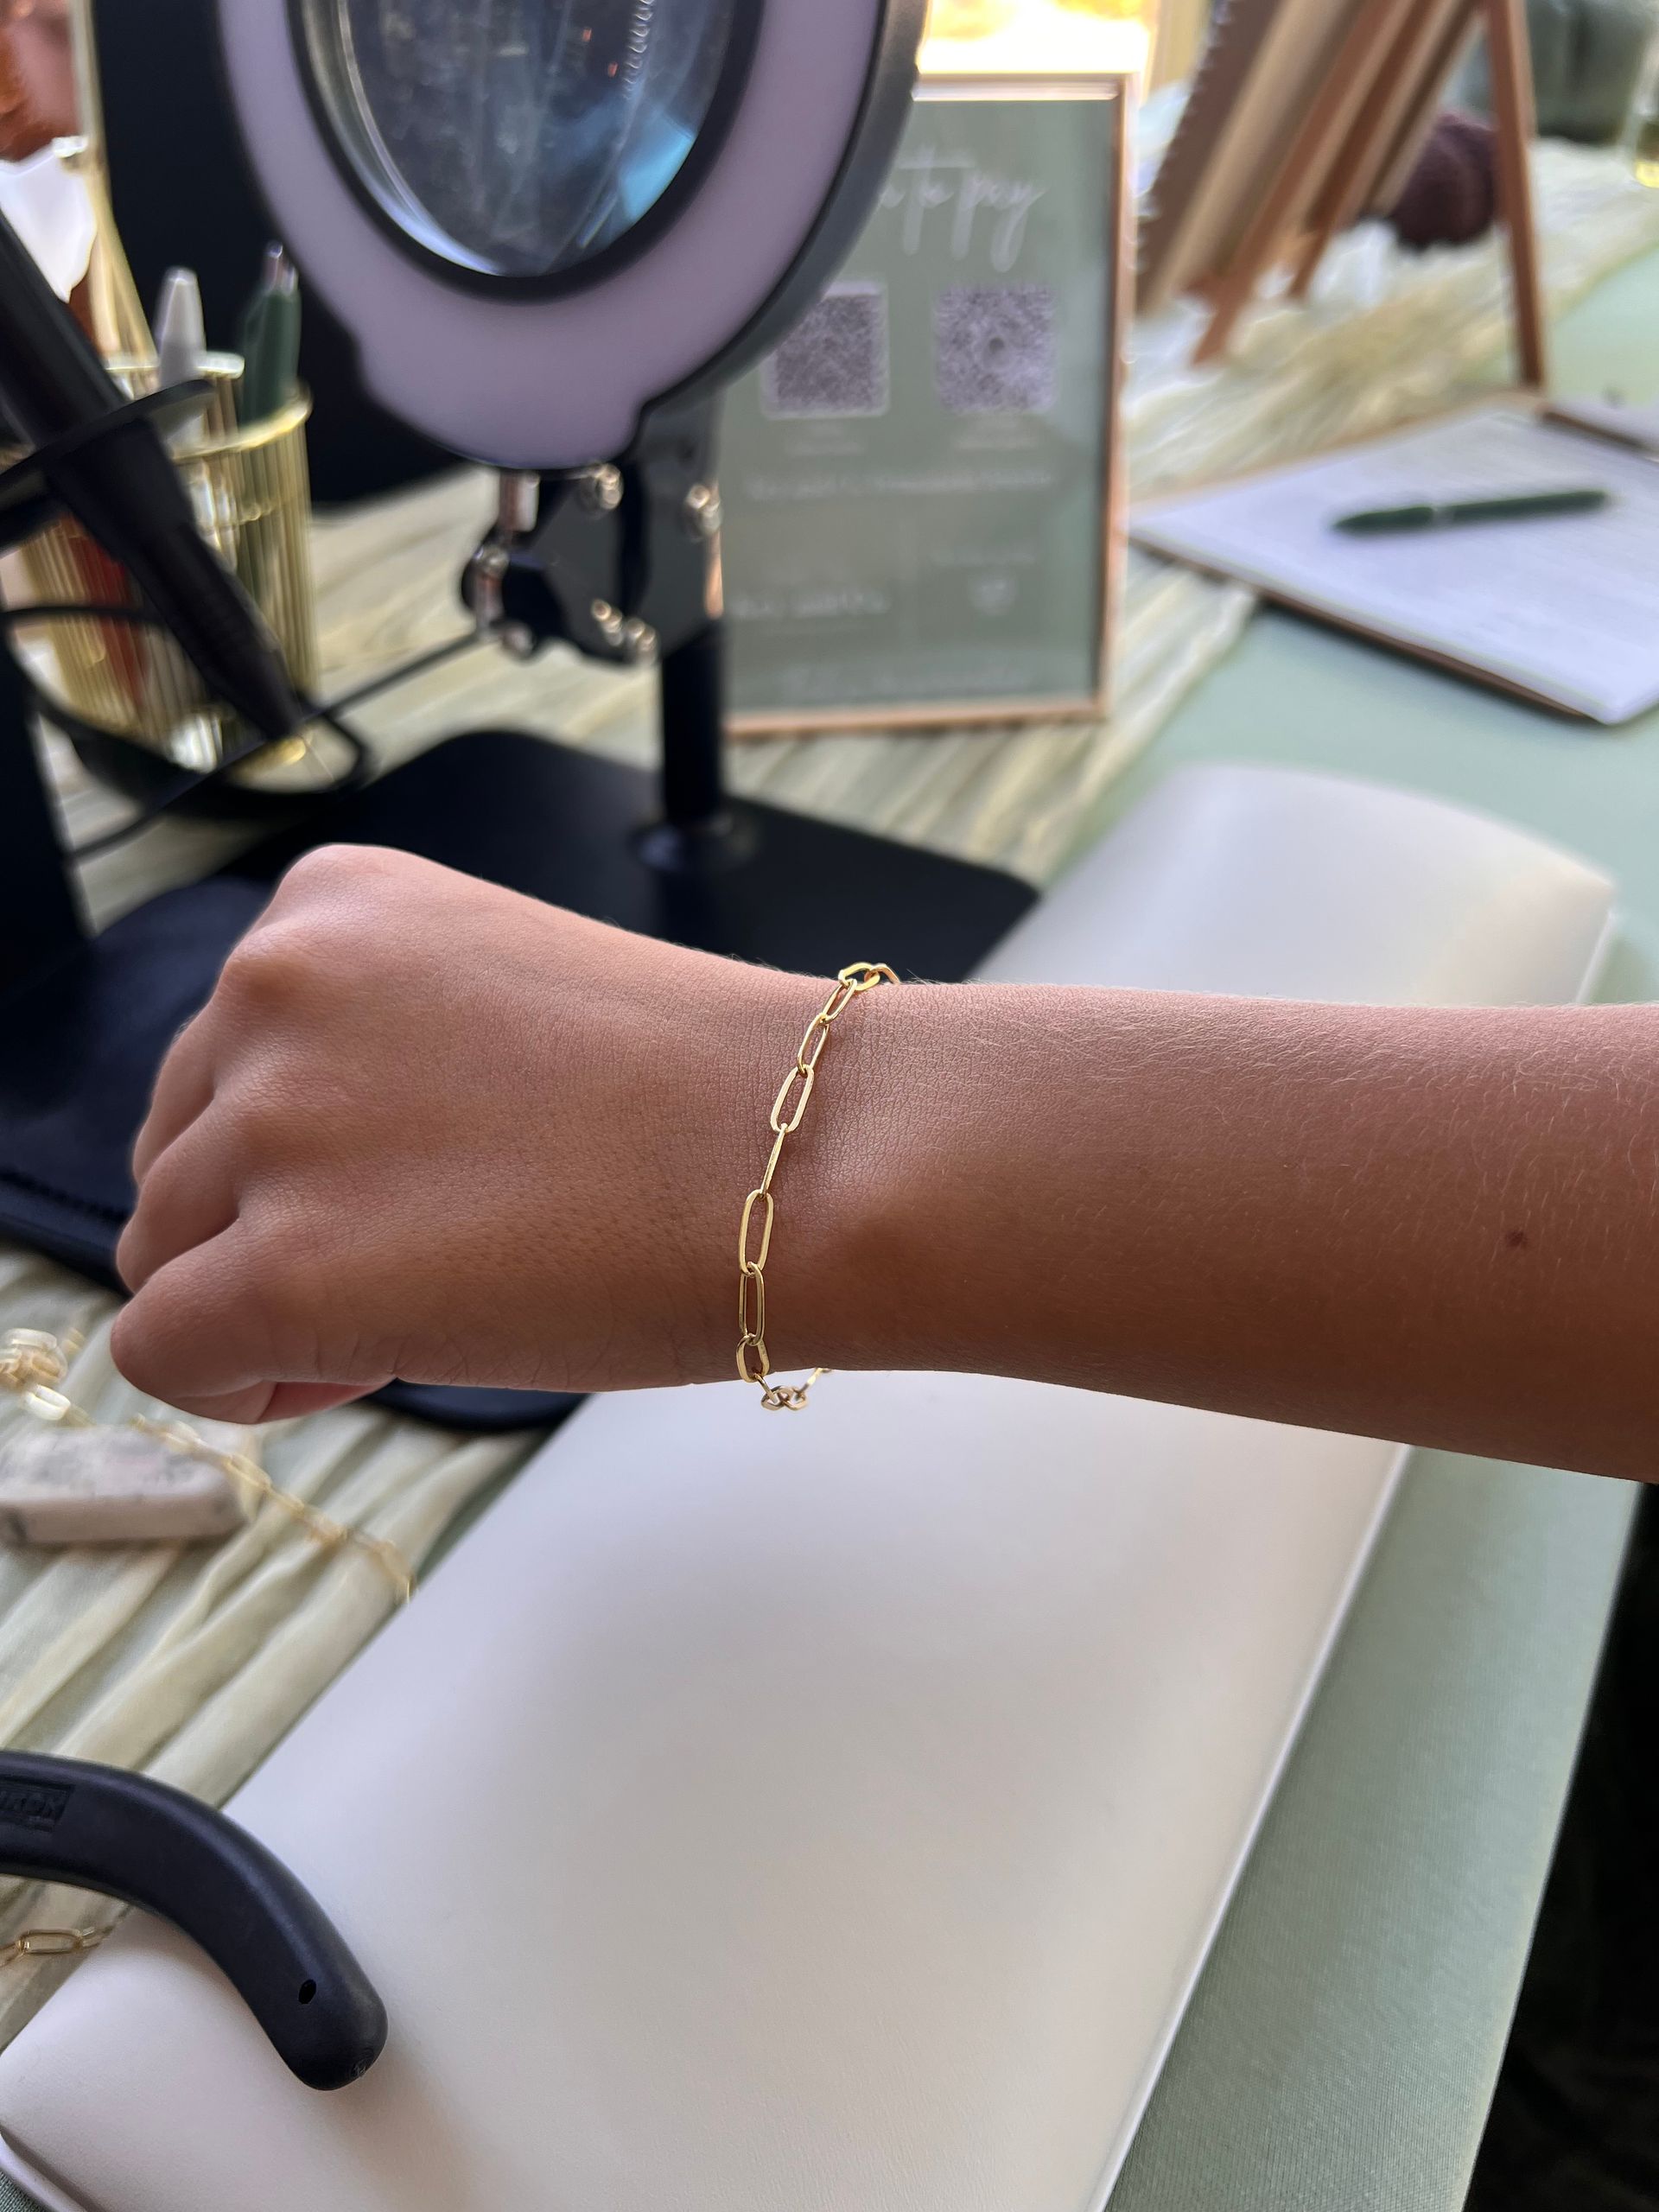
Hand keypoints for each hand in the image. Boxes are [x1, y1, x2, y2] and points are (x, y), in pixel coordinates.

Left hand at [112, 846, 865, 1423]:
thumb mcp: (498, 1004)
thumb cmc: (703, 1100)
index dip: (301, 1158)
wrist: (812, 1159)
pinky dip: (241, 1381)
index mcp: (329, 902)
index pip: (219, 1064)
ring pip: (165, 1255)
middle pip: (180, 1160)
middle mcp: (271, 984)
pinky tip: (361, 1367)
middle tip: (436, 1259)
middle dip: (276, 1231)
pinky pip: (163, 1353)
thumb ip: (371, 1051)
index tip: (415, 1190)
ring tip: (430, 1305)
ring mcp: (272, 1120)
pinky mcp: (284, 1264)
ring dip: (271, 1304)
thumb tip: (283, 1180)